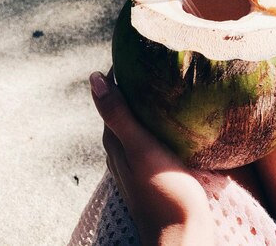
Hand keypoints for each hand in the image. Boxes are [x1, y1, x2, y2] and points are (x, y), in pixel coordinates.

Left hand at [90, 70, 214, 245]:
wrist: (182, 237)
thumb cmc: (164, 191)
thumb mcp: (141, 148)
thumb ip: (118, 115)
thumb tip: (93, 78)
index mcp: (114, 138)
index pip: (111, 92)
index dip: (122, 69)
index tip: (140, 48)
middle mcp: (120, 148)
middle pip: (124, 104)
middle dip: (136, 81)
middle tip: (159, 58)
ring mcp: (136, 160)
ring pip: (138, 119)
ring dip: (148, 100)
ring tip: (169, 80)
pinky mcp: (153, 169)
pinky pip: (151, 134)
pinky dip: (158, 118)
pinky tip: (176, 116)